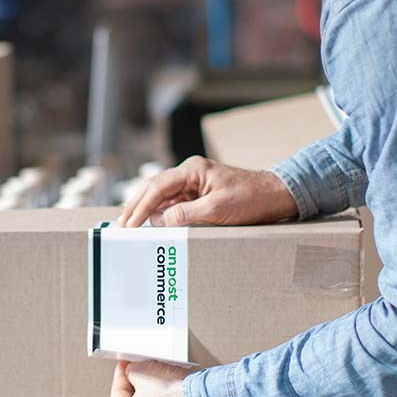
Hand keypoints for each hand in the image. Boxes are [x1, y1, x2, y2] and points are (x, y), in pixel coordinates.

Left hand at [110, 360, 202, 396]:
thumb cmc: (172, 394)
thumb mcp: (141, 370)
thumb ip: (130, 370)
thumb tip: (132, 370)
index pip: (117, 393)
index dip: (120, 374)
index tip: (125, 365)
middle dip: (138, 384)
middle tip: (142, 369)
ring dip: (154, 393)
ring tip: (159, 377)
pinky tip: (172, 388)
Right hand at [117, 156, 297, 228]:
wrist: (275, 195)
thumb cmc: (251, 199)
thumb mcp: (217, 209)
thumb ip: (186, 214)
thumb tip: (159, 221)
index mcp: (193, 170)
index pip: (158, 188)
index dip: (141, 207)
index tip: (129, 223)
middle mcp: (190, 173)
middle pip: (155, 189)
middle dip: (137, 207)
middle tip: (121, 225)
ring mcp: (195, 182)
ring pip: (162, 195)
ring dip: (146, 210)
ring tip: (130, 225)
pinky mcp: (200, 193)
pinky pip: (174, 202)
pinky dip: (161, 213)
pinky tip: (152, 223)